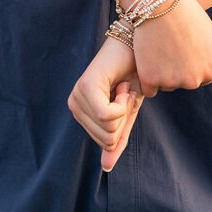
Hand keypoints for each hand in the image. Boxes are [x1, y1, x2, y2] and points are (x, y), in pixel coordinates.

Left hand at [67, 38, 142, 171]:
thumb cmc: (133, 75)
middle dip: (125, 116)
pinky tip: (121, 84)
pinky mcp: (85, 88)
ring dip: (125, 107)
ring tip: (122, 85)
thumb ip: (117, 139)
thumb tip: (106, 168)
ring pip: (109, 128)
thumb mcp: (127, 112)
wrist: (137, 44)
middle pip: (107, 139)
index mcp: (81, 113)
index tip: (124, 99)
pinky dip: (124, 103)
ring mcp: (77, 96)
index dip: (124, 124)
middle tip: (124, 91)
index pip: (106, 144)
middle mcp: (74, 105)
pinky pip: (108, 116)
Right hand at [132, 0, 211, 96]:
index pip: (202, 77)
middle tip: (170, 42)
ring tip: (159, 45)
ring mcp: (171, 81)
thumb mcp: (211, 33)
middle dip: (177, 67)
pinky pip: (149, 90)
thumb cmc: (187, 13)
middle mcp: (193, 81)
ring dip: (161, 72)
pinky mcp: (150, 79)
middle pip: (183, 83)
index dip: (192, 59)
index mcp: (211, 70)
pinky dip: (147, 77)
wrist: (160, 0)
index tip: (184, 43)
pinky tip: (148, 57)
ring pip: (166, 85)